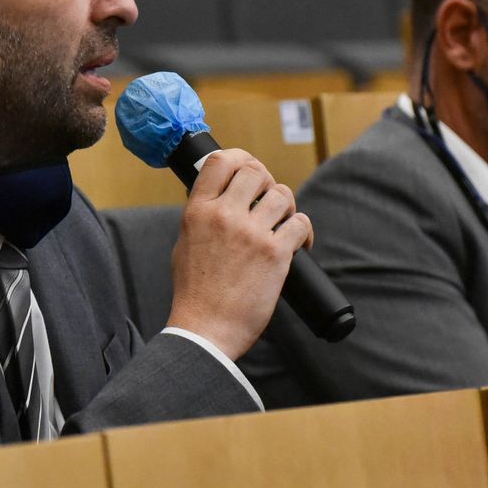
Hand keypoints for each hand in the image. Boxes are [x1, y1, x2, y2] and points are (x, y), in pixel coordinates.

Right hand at [166, 149, 312, 360]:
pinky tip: (299, 244)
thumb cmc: (194, 294)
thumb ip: (201, 217)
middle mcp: (224, 215)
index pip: (220, 160)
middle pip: (256, 171)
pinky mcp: (275, 254)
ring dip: (287, 207)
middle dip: (267, 182)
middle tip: (269, 200)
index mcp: (197, 211)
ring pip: (283, 194)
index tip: (249, 168)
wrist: (205, 330)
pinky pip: (300, 223)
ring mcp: (251, 233)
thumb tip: (219, 199)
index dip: (240, 157)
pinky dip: (303, 231)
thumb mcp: (184, 244)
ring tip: (283, 224)